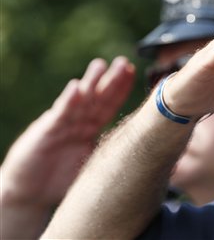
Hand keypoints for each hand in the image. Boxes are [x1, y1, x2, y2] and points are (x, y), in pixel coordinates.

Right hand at [1, 56, 134, 210]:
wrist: (30, 193)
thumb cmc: (61, 179)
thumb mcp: (92, 166)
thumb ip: (109, 154)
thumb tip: (142, 152)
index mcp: (91, 129)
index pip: (110, 104)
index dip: (121, 89)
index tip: (133, 71)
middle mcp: (79, 123)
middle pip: (98, 97)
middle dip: (111, 79)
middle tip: (123, 62)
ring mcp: (63, 125)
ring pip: (79, 101)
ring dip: (90, 83)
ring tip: (100, 66)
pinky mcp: (46, 132)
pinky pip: (60, 115)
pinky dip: (68, 102)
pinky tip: (76, 89)